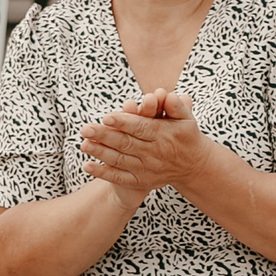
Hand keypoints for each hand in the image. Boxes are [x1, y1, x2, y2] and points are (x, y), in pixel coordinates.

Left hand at [79, 89, 216, 195]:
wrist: (192, 166)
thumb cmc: (186, 136)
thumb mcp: (187, 119)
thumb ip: (177, 107)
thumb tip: (167, 95)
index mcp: (163, 135)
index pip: (140, 127)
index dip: (123, 122)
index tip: (106, 117)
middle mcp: (153, 153)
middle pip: (126, 143)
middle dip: (104, 136)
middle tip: (85, 129)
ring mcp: (145, 168)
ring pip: (120, 160)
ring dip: (100, 153)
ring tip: (83, 144)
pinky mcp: (140, 180)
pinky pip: (119, 177)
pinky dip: (103, 173)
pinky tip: (87, 166)